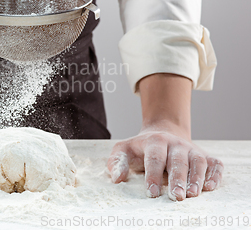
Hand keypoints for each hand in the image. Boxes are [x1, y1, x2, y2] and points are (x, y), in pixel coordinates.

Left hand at [107, 125, 223, 200]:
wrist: (162, 133)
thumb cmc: (140, 148)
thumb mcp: (123, 150)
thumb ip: (117, 162)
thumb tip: (117, 178)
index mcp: (155, 141)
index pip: (155, 158)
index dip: (153, 175)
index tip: (151, 193)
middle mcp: (176, 144)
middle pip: (178, 161)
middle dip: (177, 179)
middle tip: (176, 197)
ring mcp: (191, 149)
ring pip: (197, 161)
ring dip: (196, 178)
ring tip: (192, 195)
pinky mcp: (205, 156)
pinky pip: (214, 163)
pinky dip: (215, 174)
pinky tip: (210, 187)